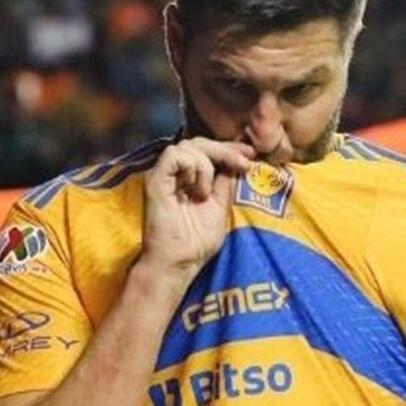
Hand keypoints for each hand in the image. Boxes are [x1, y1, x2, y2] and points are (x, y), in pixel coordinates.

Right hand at [139, 137, 254, 279]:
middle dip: (225, 149)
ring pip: (189, 145)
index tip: (251, 154)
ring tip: (207, 193)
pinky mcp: (155, 180)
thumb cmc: (197, 242)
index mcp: (189, 178)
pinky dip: (192, 167)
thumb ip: (225, 182)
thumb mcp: (220, 206)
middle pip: (199, 142)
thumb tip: (238, 161)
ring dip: (207, 165)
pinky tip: (197, 190)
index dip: (229, 148)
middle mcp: (174, 173)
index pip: (208, 150)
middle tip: (244, 162)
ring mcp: (163, 175)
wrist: (179, 263)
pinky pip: (174, 155)